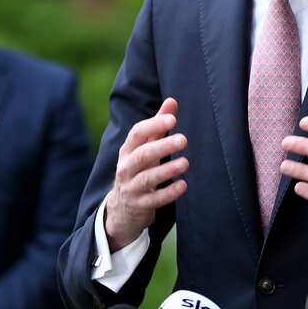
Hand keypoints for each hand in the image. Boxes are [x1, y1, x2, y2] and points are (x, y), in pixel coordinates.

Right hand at [103, 98, 187, 250]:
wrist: (122, 207)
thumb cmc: (139, 169)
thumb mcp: (145, 147)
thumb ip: (158, 126)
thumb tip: (172, 101)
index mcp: (128, 150)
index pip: (137, 134)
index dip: (153, 125)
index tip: (172, 119)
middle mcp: (126, 167)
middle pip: (142, 155)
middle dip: (162, 146)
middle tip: (183, 140)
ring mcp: (131, 187)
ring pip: (147, 178)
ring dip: (167, 170)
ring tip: (185, 163)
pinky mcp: (139, 205)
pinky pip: (153, 200)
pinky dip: (168, 193)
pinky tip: (183, 185)